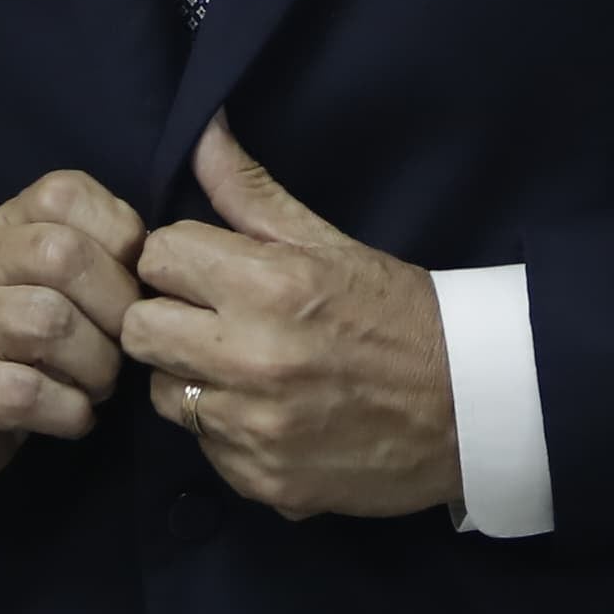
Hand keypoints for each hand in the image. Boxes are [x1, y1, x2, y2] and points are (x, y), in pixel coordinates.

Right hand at [0, 170, 145, 497]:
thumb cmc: (6, 338)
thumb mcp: (40, 281)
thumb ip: (92, 257)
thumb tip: (163, 264)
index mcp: (5, 226)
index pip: (64, 194)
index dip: (118, 235)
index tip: (134, 282)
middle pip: (62, 255)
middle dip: (116, 307)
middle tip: (125, 346)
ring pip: (48, 323)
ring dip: (96, 364)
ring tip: (100, 385)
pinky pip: (24, 391)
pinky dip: (69, 410)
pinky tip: (74, 417)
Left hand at [123, 117, 460, 521]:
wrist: (473, 408)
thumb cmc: (400, 314)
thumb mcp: (330, 243)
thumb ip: (250, 193)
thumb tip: (202, 131)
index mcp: (268, 286)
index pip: (158, 256)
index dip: (179, 258)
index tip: (207, 269)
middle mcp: (252, 359)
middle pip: (139, 328)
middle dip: (167, 316)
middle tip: (210, 319)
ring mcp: (254, 428)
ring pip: (161, 392)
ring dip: (190, 377)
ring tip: (244, 369)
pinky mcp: (261, 482)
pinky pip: (203, 447)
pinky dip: (227, 430)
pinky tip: (272, 413)